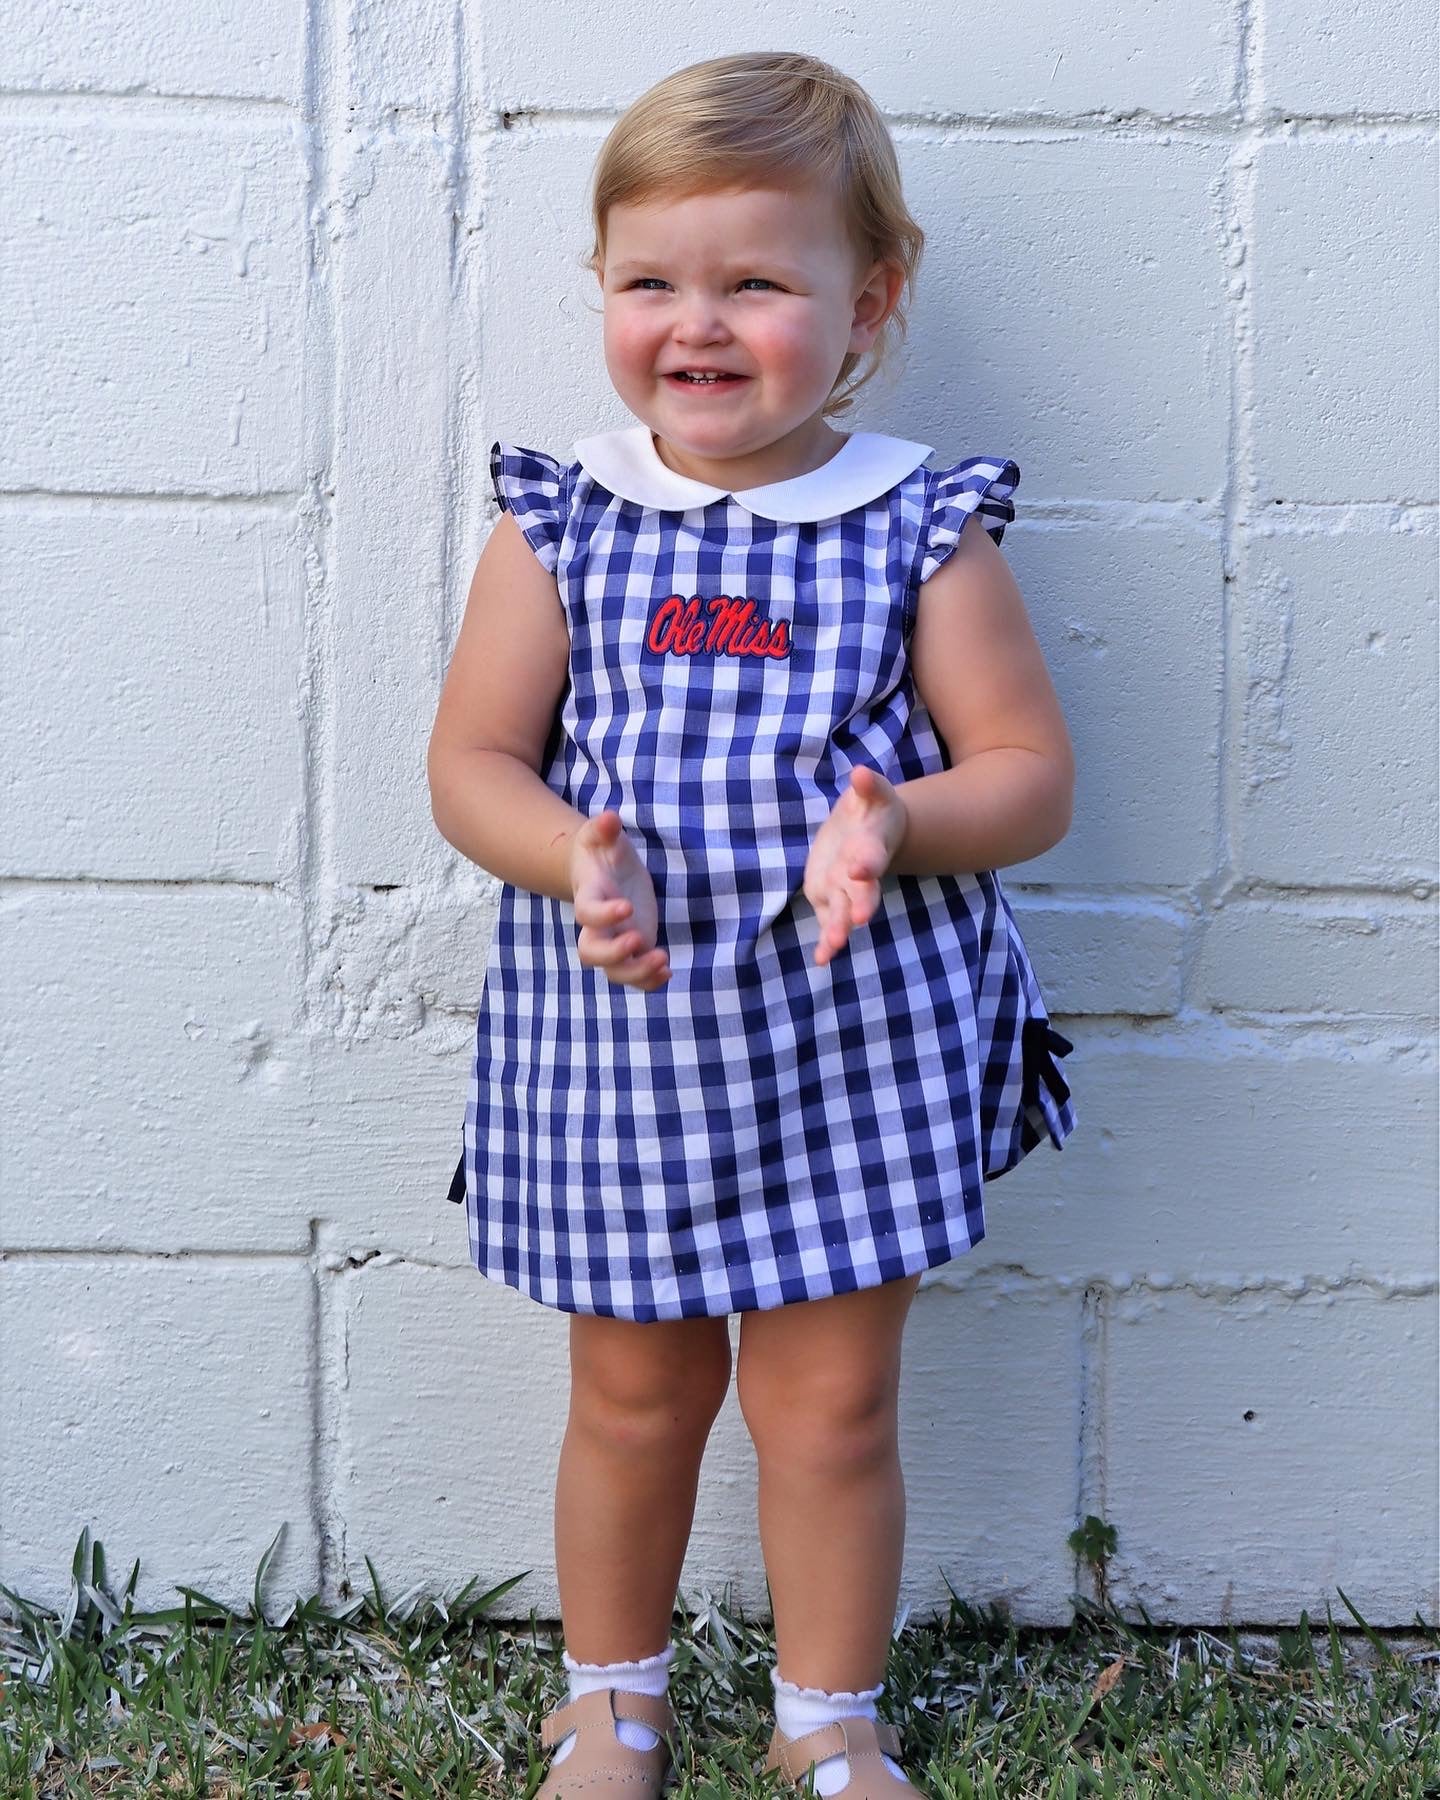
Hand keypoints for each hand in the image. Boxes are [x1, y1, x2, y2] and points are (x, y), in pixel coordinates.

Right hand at [569, 809, 672, 990]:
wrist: (599, 870)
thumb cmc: (601, 851)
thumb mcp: (600, 835)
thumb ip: (602, 828)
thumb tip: (609, 819)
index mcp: (588, 896)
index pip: (586, 912)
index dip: (603, 915)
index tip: (627, 907)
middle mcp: (597, 926)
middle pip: (591, 953)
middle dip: (615, 953)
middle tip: (641, 939)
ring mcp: (614, 941)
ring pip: (615, 971)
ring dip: (637, 972)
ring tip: (663, 963)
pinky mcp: (633, 949)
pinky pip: (635, 974)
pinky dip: (649, 980)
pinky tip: (668, 972)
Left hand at [802, 765, 908, 966]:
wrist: (873, 830)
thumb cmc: (872, 809)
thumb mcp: (873, 793)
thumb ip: (869, 786)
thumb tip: (860, 773)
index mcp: (872, 845)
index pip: (870, 855)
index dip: (866, 862)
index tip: (859, 869)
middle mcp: (861, 872)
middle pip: (862, 891)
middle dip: (859, 904)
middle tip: (857, 919)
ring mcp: (845, 889)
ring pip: (844, 911)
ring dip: (840, 928)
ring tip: (832, 946)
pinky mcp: (830, 897)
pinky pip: (829, 921)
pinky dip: (827, 941)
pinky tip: (821, 959)